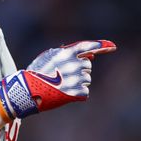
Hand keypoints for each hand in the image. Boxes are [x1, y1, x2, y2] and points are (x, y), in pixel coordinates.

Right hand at [0, 39, 115, 118]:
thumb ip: (69, 52)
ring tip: (61, 85)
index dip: (102, 45)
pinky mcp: (76, 93)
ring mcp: (76, 79)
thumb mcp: (49, 56)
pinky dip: (77, 95)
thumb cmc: (37, 72)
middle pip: (88, 66)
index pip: (88, 47)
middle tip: (63, 75)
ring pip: (87, 80)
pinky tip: (65, 94)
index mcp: (67, 53)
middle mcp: (74, 65)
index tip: (113, 46)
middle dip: (80, 70)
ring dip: (78, 83)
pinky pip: (85, 92)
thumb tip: (90, 55)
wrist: (27, 91)